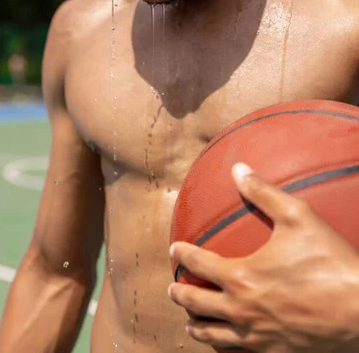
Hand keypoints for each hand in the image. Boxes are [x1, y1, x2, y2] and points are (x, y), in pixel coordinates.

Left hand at [168, 163, 358, 352]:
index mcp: (241, 276)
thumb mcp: (297, 216)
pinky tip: (226, 344)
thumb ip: (264, 192)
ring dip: (197, 327)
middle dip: (181, 295)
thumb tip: (238, 169)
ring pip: (214, 336)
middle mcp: (242, 310)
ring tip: (190, 323)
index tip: (174, 250)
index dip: (183, 255)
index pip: (199, 264)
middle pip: (197, 305)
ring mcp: (257, 336)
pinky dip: (224, 347)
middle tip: (173, 290)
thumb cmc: (330, 261)